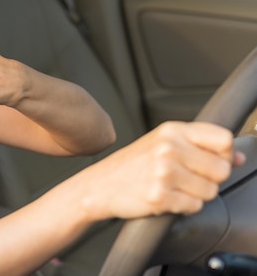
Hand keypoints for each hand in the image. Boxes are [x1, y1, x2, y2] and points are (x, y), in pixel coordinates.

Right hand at [77, 121, 244, 220]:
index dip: (224, 154)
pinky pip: (194, 207)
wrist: (99, 186)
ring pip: (211, 191)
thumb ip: (202, 146)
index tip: (211, 161)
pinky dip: (184, 207)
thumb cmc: (132, 165)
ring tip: (173, 188)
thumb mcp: (163, 144)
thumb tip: (238, 156)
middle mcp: (168, 148)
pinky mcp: (160, 195)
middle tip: (186, 178)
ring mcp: (164, 172)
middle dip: (210, 179)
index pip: (223, 139)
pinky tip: (166, 198)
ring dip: (196, 195)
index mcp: (172, 131)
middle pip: (222, 169)